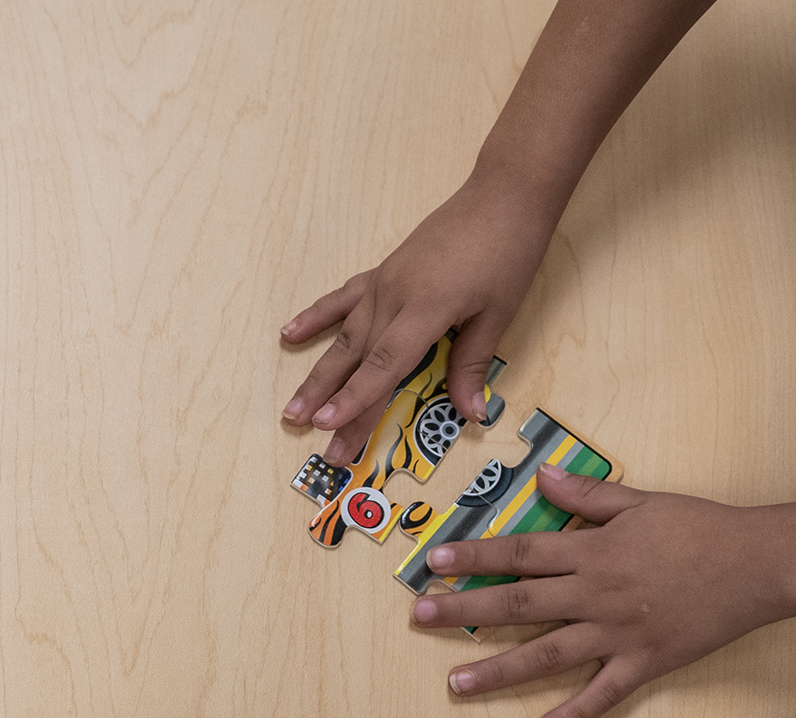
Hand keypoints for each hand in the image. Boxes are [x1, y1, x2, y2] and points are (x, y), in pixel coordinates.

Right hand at [280, 170, 556, 464]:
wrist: (503, 194)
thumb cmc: (508, 252)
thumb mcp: (498, 313)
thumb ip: (472, 363)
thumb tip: (471, 413)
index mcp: (425, 308)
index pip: (384, 365)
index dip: (356, 400)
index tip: (329, 428)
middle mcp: (394, 296)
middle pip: (358, 360)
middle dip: (335, 405)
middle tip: (319, 446)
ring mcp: (383, 282)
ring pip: (343, 337)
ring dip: (317, 376)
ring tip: (293, 410)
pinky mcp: (382, 272)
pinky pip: (341, 299)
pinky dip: (314, 319)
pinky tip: (287, 336)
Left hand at [413, 465, 781, 717]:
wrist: (761, 564)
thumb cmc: (702, 527)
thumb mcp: (641, 501)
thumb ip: (586, 496)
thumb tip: (541, 476)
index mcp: (592, 552)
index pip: (520, 553)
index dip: (474, 556)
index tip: (433, 561)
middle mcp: (595, 594)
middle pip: (519, 603)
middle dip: (465, 610)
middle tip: (419, 618)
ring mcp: (618, 633)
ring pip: (546, 654)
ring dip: (498, 671)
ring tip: (455, 685)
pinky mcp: (645, 663)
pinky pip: (603, 694)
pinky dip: (574, 715)